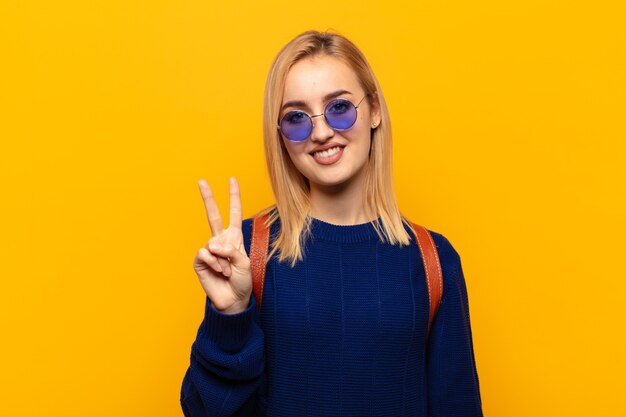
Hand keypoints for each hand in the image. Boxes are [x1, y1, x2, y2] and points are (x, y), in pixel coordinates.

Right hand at [193, 177, 251, 314]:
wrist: (233, 299)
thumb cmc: (242, 280)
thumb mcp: (244, 262)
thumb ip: (231, 250)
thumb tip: (211, 245)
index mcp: (234, 237)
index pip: (234, 212)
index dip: (234, 196)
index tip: (232, 179)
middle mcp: (221, 240)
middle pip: (213, 215)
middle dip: (208, 198)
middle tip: (201, 181)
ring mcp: (209, 250)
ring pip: (213, 243)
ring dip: (223, 260)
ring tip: (227, 271)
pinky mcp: (200, 260)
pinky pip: (205, 254)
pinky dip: (214, 263)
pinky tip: (219, 271)